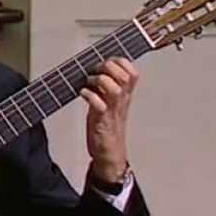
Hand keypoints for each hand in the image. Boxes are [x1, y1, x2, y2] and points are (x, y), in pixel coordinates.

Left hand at [80, 57, 138, 181]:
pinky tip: (83, 94)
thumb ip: (107, 86)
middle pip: (126, 76)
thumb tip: (96, 69)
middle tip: (95, 71)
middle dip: (109, 67)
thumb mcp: (110, 102)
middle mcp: (121, 101)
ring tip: (89, 82)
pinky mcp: (103, 121)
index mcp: (125, 95)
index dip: (120, 62)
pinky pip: (100, 105)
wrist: (109, 153)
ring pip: (115, 88)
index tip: (105, 62)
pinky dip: (90, 96)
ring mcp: (113, 110)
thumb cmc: (107, 126)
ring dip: (99, 80)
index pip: (133, 72)